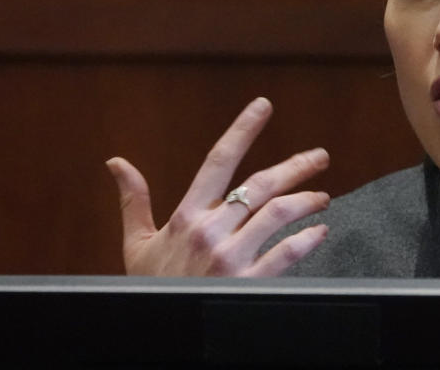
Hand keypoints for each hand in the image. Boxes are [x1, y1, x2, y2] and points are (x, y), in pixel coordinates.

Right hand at [105, 97, 330, 275]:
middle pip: (261, 184)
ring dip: (306, 201)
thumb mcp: (137, 244)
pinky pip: (284, 255)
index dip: (242, 130)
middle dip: (296, 167)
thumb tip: (117, 163)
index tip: (263, 106)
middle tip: (320, 157)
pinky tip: (319, 232)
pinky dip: (306, 240)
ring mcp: (230, 256)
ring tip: (322, 198)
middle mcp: (210, 230)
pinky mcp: (247, 281)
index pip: (218, 161)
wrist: (153, 332)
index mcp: (186, 216)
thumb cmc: (152, 288)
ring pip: (277, 214)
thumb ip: (134, 200)